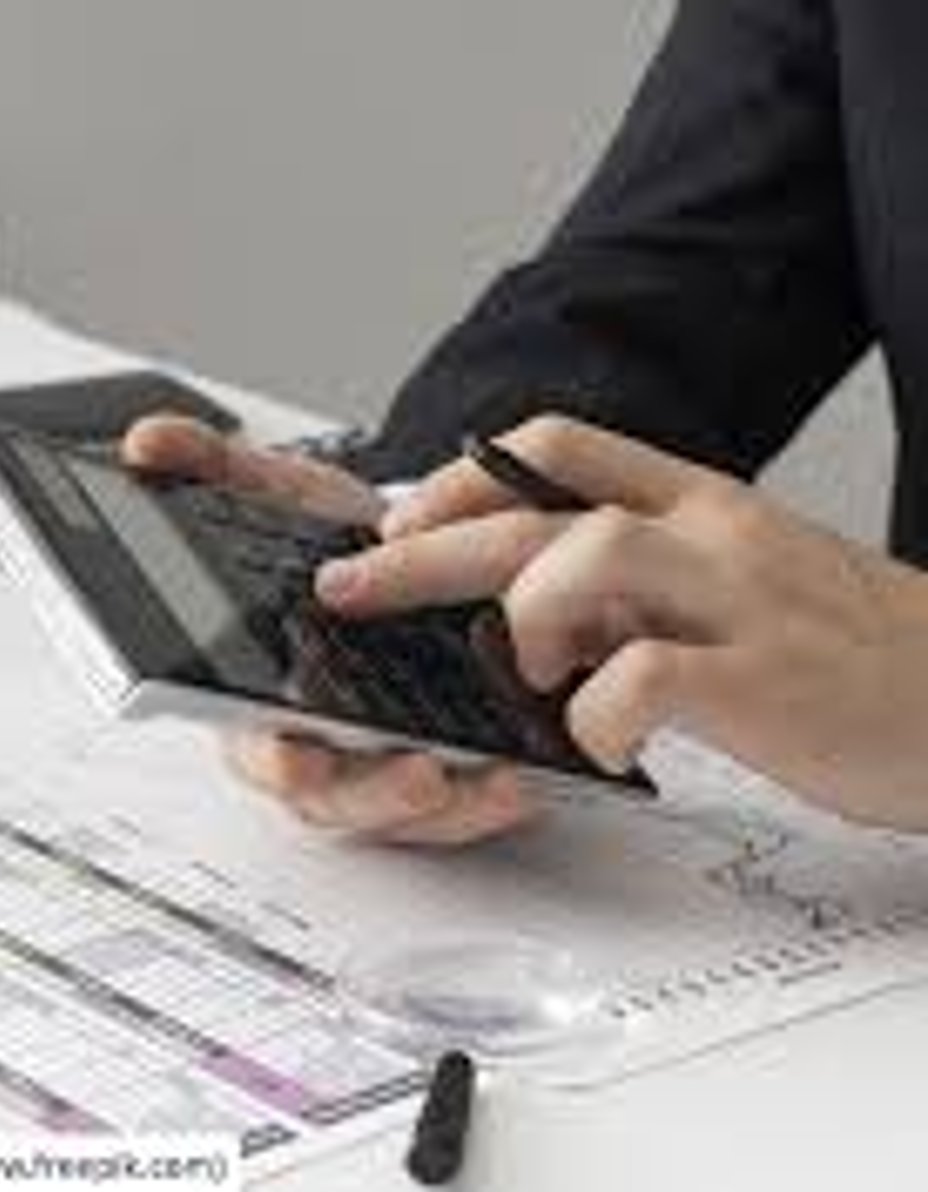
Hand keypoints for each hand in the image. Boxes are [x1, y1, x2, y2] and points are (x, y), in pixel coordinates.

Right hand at [121, 415, 539, 845]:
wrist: (404, 558)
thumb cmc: (330, 550)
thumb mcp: (268, 496)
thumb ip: (207, 467)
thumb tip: (147, 443)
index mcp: (252, 698)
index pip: (251, 746)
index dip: (270, 759)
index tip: (293, 757)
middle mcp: (313, 747)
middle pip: (330, 799)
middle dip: (373, 795)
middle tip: (418, 773)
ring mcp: (377, 770)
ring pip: (401, 816)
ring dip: (445, 809)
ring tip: (490, 777)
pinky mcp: (445, 777)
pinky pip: (463, 813)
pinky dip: (491, 802)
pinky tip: (522, 775)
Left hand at [321, 415, 927, 829]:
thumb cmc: (848, 652)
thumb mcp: (735, 578)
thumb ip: (635, 575)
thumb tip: (519, 591)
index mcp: (697, 503)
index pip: (557, 447)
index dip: (459, 476)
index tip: (399, 518)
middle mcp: (709, 536)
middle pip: (536, 510)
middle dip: (421, 548)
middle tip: (350, 585)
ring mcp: (738, 603)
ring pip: (586, 555)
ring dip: (523, 615)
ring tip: (529, 671)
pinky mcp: (764, 684)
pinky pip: (646, 677)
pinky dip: (595, 712)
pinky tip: (600, 739)